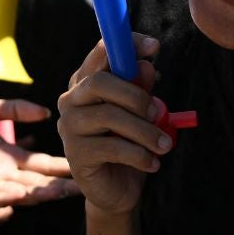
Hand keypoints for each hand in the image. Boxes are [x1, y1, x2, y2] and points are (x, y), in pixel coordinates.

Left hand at [0, 98, 76, 209]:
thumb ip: (16, 108)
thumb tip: (46, 112)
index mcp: (9, 156)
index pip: (41, 165)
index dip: (61, 166)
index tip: (83, 164)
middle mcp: (2, 173)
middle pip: (37, 183)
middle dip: (59, 185)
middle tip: (83, 185)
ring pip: (20, 193)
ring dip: (40, 194)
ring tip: (61, 191)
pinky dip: (7, 198)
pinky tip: (22, 194)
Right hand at [57, 35, 164, 218]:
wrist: (117, 189)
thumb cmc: (128, 143)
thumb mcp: (140, 112)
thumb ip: (141, 88)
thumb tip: (146, 65)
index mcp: (86, 82)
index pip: (101, 53)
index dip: (127, 44)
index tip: (155, 47)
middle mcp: (71, 100)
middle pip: (99, 82)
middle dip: (135, 95)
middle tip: (158, 111)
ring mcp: (69, 127)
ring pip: (109, 116)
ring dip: (144, 130)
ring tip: (163, 144)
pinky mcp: (76, 154)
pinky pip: (112, 147)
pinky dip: (139, 154)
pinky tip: (152, 163)